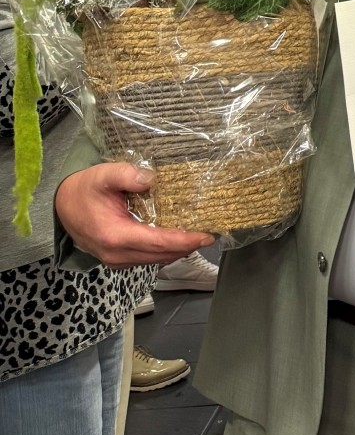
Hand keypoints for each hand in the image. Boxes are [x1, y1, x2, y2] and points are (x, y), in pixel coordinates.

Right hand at [54, 165, 214, 266]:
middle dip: (187, 247)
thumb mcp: (105, 175)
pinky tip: (177, 240)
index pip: (158, 242)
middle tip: (210, 235)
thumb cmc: (85, 189)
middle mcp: (117, 254)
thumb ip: (128, 175)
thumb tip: (152, 179)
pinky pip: (147, 259)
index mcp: (115, 235)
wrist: (64, 205)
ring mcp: (116, 260)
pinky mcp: (118, 259)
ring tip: (198, 237)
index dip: (184, 241)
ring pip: (156, 260)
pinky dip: (165, 251)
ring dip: (178, 250)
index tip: (206, 236)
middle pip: (161, 255)